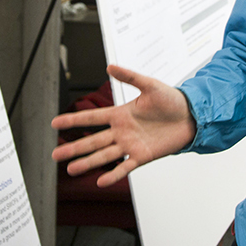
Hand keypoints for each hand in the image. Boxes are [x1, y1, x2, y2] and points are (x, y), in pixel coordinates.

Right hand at [51, 64, 196, 186]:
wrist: (191, 116)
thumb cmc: (171, 100)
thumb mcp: (150, 85)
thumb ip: (130, 77)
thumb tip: (110, 66)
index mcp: (120, 114)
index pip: (91, 118)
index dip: (73, 120)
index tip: (54, 123)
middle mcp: (122, 131)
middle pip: (92, 140)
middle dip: (73, 147)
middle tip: (54, 154)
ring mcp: (131, 145)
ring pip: (104, 155)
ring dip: (87, 162)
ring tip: (70, 170)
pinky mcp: (143, 156)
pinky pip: (125, 167)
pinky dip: (113, 174)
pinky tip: (101, 180)